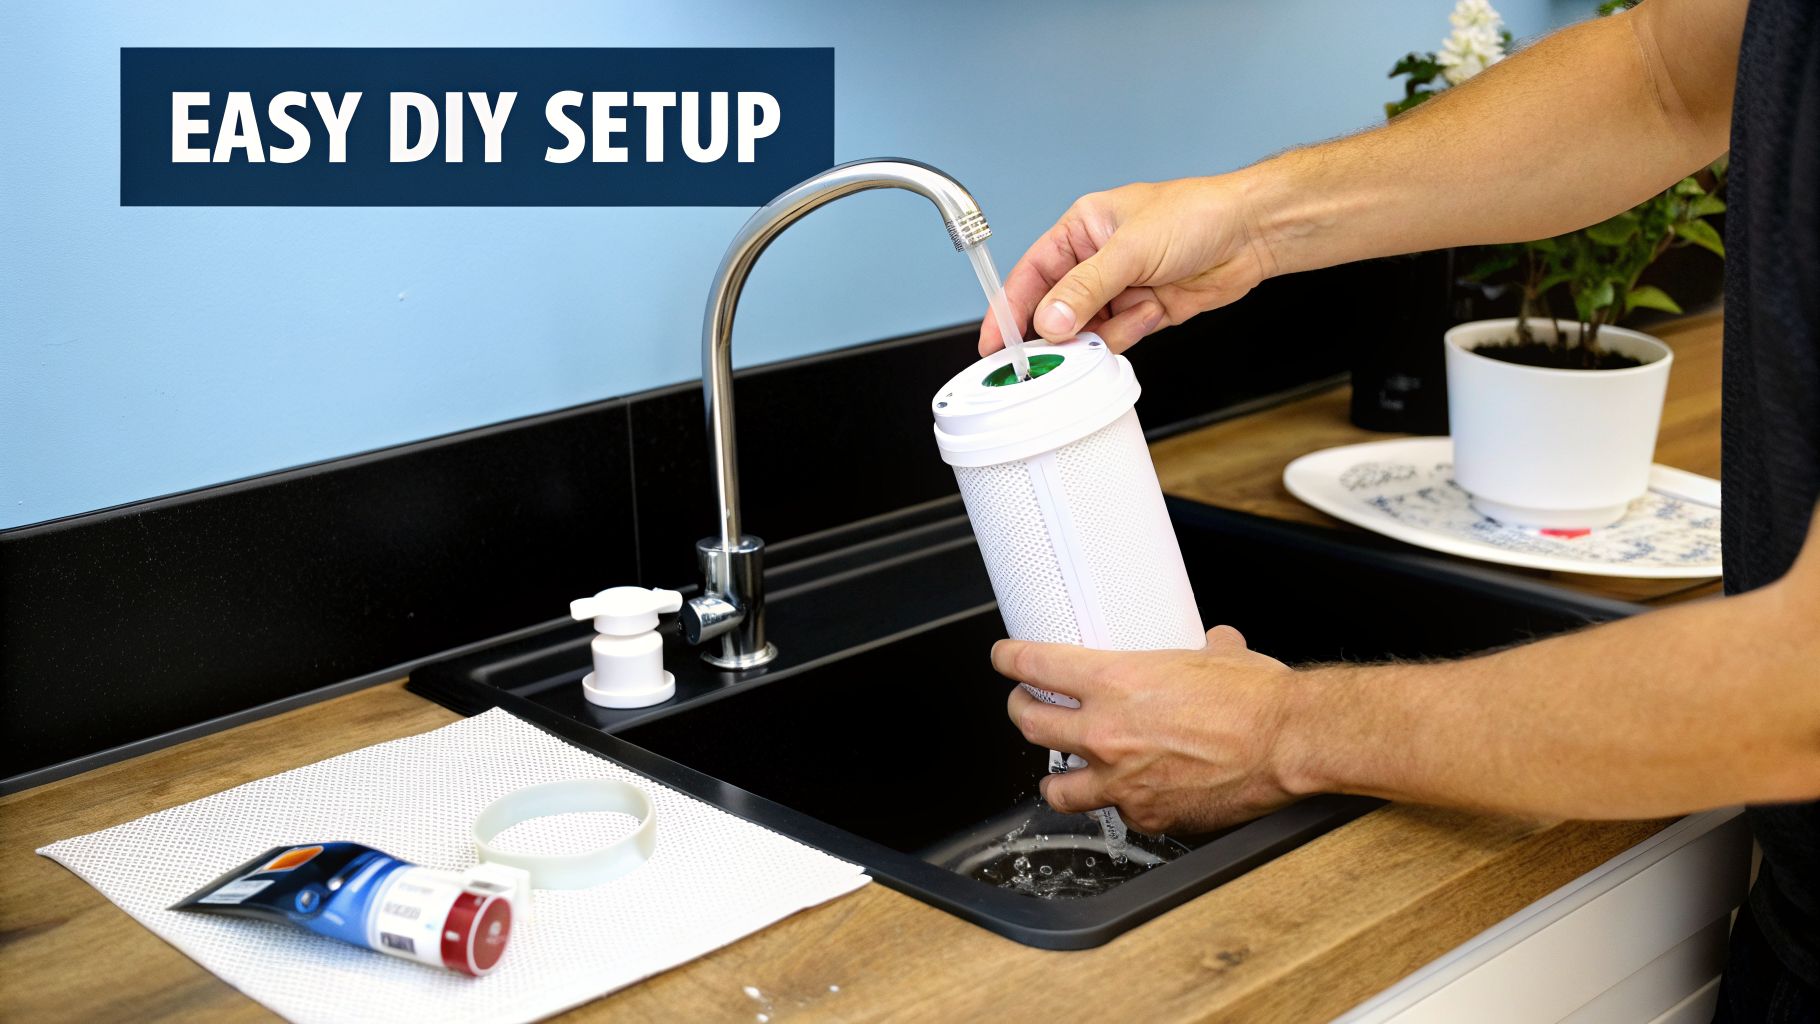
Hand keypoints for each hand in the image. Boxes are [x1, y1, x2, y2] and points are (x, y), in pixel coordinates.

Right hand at [978, 175, 1275, 354]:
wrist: (1252, 234)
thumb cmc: (1197, 215)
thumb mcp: (1130, 250)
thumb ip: (1086, 289)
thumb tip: (1050, 319)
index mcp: (1082, 230)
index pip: (1031, 273)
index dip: (1008, 307)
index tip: (994, 342)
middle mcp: (1097, 259)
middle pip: (1056, 307)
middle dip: (1058, 330)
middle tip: (1049, 353)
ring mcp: (1121, 288)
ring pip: (1087, 328)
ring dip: (1100, 334)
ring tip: (1126, 316)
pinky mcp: (1144, 310)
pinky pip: (1118, 337)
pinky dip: (1127, 335)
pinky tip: (1149, 314)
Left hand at [992, 626, 1304, 833]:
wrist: (1288, 742)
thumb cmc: (1257, 698)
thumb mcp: (1218, 654)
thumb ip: (1202, 648)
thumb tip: (1212, 641)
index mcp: (1114, 682)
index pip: (1034, 666)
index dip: (1009, 660)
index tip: (1003, 658)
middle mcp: (1107, 733)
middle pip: (1029, 725)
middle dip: (1020, 711)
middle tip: (1025, 706)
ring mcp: (1122, 781)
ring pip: (1057, 789)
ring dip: (1055, 778)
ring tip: (1061, 771)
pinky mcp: (1148, 816)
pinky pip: (1116, 814)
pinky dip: (1118, 805)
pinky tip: (1128, 796)